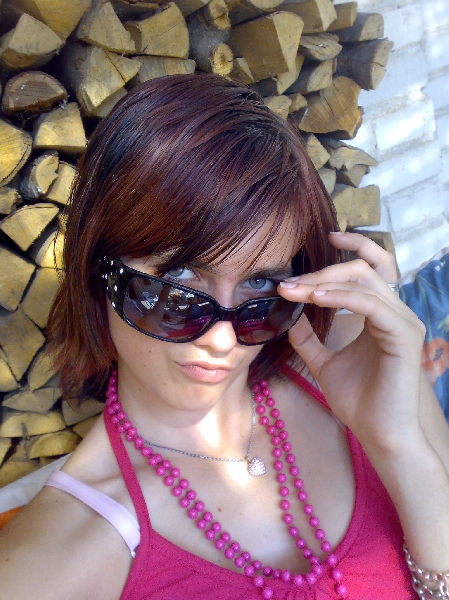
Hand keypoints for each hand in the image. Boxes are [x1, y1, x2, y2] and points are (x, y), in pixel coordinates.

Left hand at [279, 232, 425, 452]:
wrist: (379, 434)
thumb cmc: (359, 401)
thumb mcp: (324, 363)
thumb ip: (309, 339)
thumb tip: (290, 316)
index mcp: (381, 315)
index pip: (372, 268)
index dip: (353, 247)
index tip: (326, 238)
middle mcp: (396, 313)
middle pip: (365, 268)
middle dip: (325, 268)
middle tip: (291, 280)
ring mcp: (403, 322)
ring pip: (365, 282)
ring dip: (324, 281)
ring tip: (293, 290)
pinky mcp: (403, 336)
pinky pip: (370, 304)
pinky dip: (340, 297)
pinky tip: (313, 298)